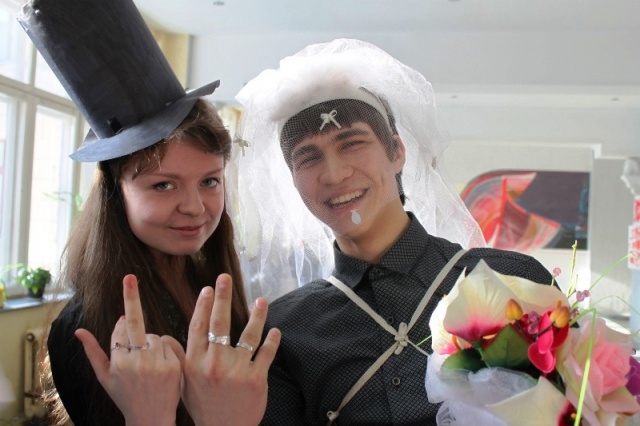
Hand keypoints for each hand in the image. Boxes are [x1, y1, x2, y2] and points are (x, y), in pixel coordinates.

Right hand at [75, 274, 182, 425]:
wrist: (150, 419)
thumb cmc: (125, 397)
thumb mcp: (105, 378)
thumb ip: (93, 352)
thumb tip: (79, 330)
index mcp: (116, 363)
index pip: (119, 330)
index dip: (121, 324)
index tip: (123, 316)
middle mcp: (135, 361)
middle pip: (134, 322)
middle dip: (130, 298)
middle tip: (129, 277)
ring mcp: (155, 363)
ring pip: (153, 335)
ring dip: (150, 341)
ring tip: (148, 365)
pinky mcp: (173, 365)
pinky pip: (167, 344)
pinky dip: (163, 349)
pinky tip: (160, 365)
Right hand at [182, 273, 280, 425]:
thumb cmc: (203, 406)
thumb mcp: (183, 383)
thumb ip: (177, 358)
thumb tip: (162, 338)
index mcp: (196, 362)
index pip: (199, 327)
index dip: (203, 305)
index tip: (208, 288)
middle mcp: (215, 363)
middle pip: (220, 323)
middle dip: (222, 298)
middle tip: (224, 278)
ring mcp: (237, 370)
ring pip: (249, 335)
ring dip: (257, 315)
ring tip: (261, 300)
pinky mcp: (256, 379)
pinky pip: (266, 353)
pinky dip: (272, 340)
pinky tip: (274, 330)